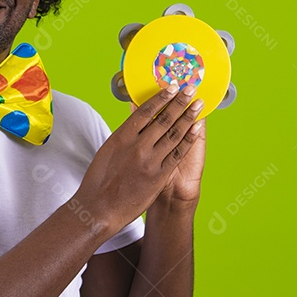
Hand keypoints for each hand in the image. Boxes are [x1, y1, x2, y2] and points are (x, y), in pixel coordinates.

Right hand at [76, 86, 204, 235]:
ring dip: (188, 117)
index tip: (171, 88)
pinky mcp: (159, 175)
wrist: (99, 209)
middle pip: (163, 119)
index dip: (161, 98)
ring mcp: (150, 160)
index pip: (145, 111)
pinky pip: (178, 153)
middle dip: (179, 102)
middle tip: (190, 89)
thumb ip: (123, 135)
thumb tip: (133, 121)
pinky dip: (188, 139)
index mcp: (122, 136)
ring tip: (198, 104)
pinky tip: (196, 128)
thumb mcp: (107, 150)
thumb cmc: (99, 181)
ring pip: (174, 134)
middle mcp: (137, 145)